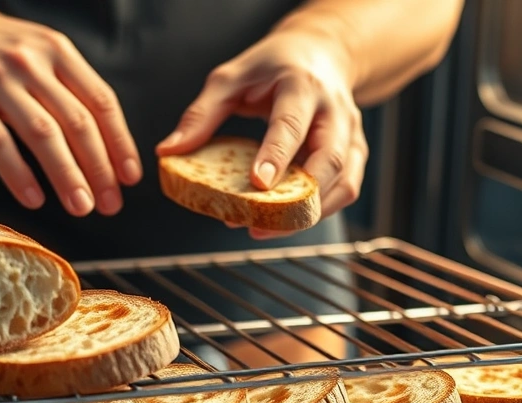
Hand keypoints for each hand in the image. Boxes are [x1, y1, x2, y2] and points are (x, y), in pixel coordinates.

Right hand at [0, 1, 140, 215]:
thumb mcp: (38, 55)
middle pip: (76, 122)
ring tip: (80, 207)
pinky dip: (17, 174)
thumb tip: (106, 147)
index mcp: (58, 51)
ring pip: (41, 134)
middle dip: (99, 168)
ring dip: (66, 175)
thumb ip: (68, 90)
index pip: (100, 101)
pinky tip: (33, 199)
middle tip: (109, 205)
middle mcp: (30, 61)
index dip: (120, 143)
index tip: (129, 179)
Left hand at [156, 29, 367, 237]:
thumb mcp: (229, 79)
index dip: (277, 155)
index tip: (258, 183)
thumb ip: (200, 115)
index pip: (291, 124)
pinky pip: (346, 189)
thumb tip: (168, 152)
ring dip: (310, 213)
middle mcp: (334, 111)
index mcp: (302, 86)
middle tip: (260, 224)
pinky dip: (320, 210)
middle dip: (298, 198)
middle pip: (329, 160)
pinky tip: (287, 220)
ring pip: (344, 183)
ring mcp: (350, 134)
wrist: (321, 52)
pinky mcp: (354, 153)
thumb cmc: (272, 67)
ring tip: (268, 230)